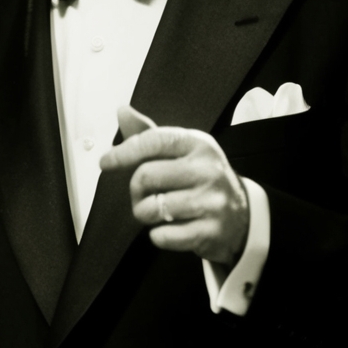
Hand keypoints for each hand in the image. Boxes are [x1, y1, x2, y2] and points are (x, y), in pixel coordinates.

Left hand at [99, 105, 249, 268]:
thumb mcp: (182, 152)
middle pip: (145, 176)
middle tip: (144, 195)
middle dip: (135, 190)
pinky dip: (158, 235)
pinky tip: (171, 228)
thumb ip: (150, 134)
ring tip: (157, 212)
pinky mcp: (210, 232)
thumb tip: (122, 111)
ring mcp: (212, 202)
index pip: (154, 140)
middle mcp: (208, 170)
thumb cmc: (201, 180)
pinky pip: (163, 236)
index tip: (105, 162)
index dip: (124, 151)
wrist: (242, 217)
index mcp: (199, 144)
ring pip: (151, 208)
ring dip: (144, 213)